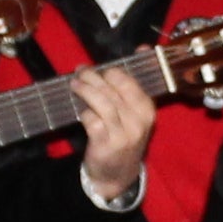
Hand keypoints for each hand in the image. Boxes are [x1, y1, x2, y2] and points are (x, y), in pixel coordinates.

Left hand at [71, 65, 159, 202]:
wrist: (116, 174)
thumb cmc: (124, 136)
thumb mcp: (135, 111)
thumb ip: (133, 83)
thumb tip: (142, 47)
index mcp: (147, 110)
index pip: (130, 82)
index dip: (112, 71)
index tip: (99, 67)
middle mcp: (138, 121)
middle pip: (114, 90)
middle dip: (94, 77)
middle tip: (80, 71)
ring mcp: (123, 134)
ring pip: (102, 103)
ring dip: (85, 90)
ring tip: (74, 84)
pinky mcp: (106, 145)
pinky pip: (91, 120)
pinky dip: (83, 112)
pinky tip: (80, 110)